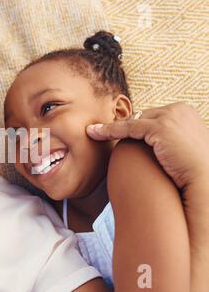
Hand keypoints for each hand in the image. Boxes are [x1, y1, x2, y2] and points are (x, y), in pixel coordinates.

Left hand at [86, 102, 208, 189]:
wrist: (206, 182)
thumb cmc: (193, 171)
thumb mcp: (182, 149)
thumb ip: (169, 141)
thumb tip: (157, 145)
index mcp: (185, 111)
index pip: (153, 115)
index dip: (136, 126)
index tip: (117, 132)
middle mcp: (179, 109)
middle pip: (143, 115)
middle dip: (125, 126)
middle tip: (100, 131)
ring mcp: (171, 116)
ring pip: (133, 120)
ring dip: (112, 127)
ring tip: (93, 132)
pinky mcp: (161, 127)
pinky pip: (128, 128)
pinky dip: (109, 131)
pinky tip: (94, 133)